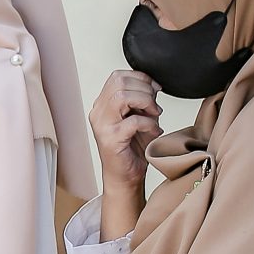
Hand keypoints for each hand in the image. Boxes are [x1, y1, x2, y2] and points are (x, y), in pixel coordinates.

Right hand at [90, 69, 161, 236]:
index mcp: (102, 105)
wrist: (125, 177)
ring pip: (122, 96)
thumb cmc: (132, 149)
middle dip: (145, 89)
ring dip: (146, 103)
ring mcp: (102, 126)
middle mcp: (98, 113)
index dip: (140, 78)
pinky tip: (154, 132)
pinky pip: (134, 121)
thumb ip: (140, 100)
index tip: (155, 89)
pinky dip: (150, 124)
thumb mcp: (136, 117)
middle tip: (155, 105)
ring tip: (154, 115)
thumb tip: (154, 85)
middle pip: (119, 82)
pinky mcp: (111, 139)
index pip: (117, 76)